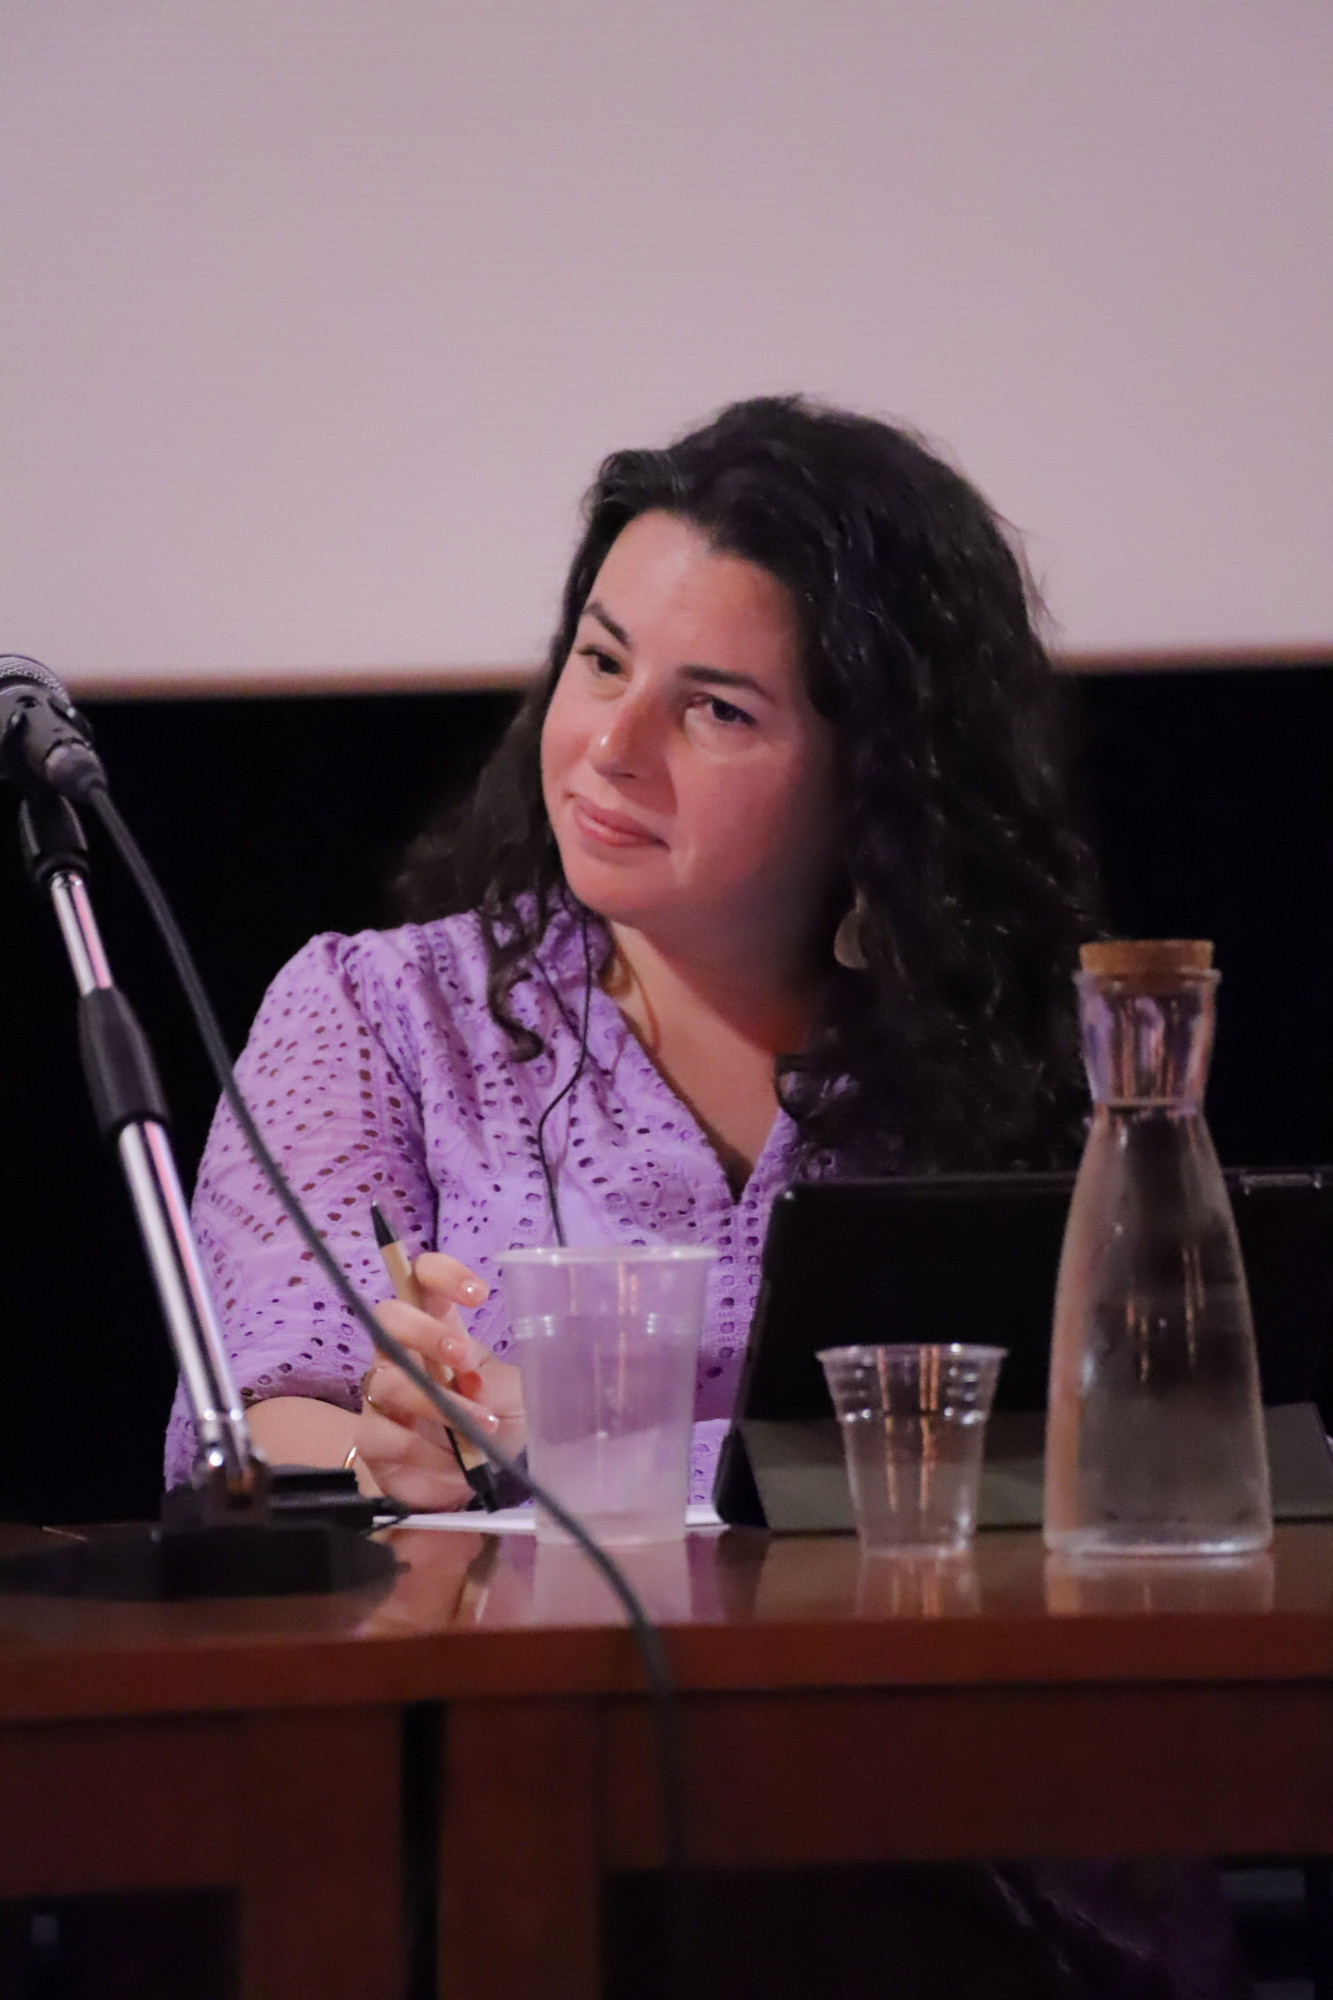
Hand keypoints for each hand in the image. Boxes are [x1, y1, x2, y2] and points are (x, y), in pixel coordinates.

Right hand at [352, 1253, 523, 1510]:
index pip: (422, 1278)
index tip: (478, 1294)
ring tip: (480, 1424)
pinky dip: (424, 1449)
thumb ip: (492, 1380)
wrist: (471, 1482)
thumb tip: (470, 1378)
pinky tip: (454, 1461)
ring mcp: (381, 1395)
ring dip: (436, 1403)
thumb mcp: (509, 1395)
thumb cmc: (490, 1420)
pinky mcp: (373, 1439)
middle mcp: (401, 1353)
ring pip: (387, 1381)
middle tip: (462, 1359)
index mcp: (438, 1327)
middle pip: (388, 1317)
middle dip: (424, 1333)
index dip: (442, 1273)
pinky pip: (384, 1435)